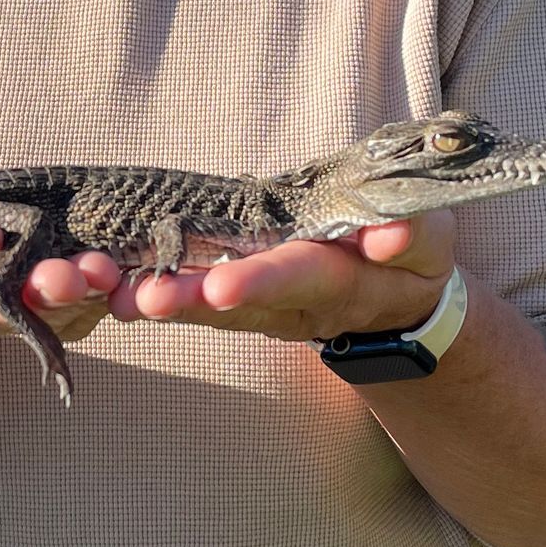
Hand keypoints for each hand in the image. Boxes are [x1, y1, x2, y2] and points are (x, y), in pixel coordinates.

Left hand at [105, 212, 456, 344]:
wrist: (404, 296)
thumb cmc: (415, 249)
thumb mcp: (429, 236)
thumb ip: (413, 233)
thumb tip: (388, 236)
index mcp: (349, 277)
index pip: (306, 275)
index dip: (266, 280)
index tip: (221, 286)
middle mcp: (302, 303)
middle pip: (247, 304)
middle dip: (197, 301)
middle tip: (150, 299)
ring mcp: (272, 310)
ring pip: (217, 313)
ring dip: (170, 306)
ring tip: (121, 300)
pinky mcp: (248, 308)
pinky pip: (203, 308)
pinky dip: (163, 302)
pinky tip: (115, 297)